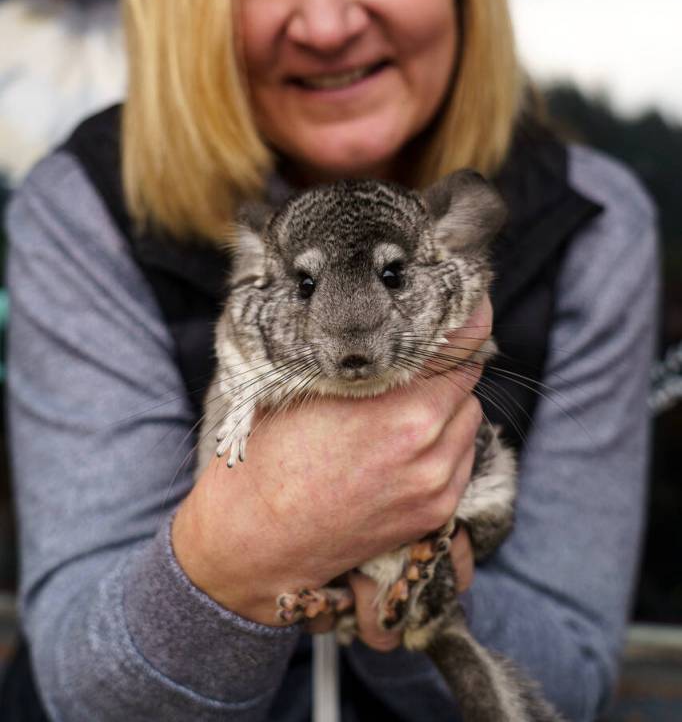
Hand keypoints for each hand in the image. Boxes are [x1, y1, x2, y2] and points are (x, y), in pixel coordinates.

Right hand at [172, 298, 490, 624]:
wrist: (255, 539)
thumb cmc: (272, 454)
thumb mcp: (312, 386)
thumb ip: (367, 354)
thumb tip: (402, 317)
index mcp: (402, 411)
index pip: (462, 348)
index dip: (465, 319)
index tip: (466, 300)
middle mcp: (429, 449)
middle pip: (468, 381)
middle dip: (445, 366)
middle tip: (415, 358)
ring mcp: (436, 486)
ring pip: (469, 421)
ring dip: (448, 406)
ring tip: (403, 405)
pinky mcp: (435, 515)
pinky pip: (461, 459)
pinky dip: (446, 443)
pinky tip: (404, 442)